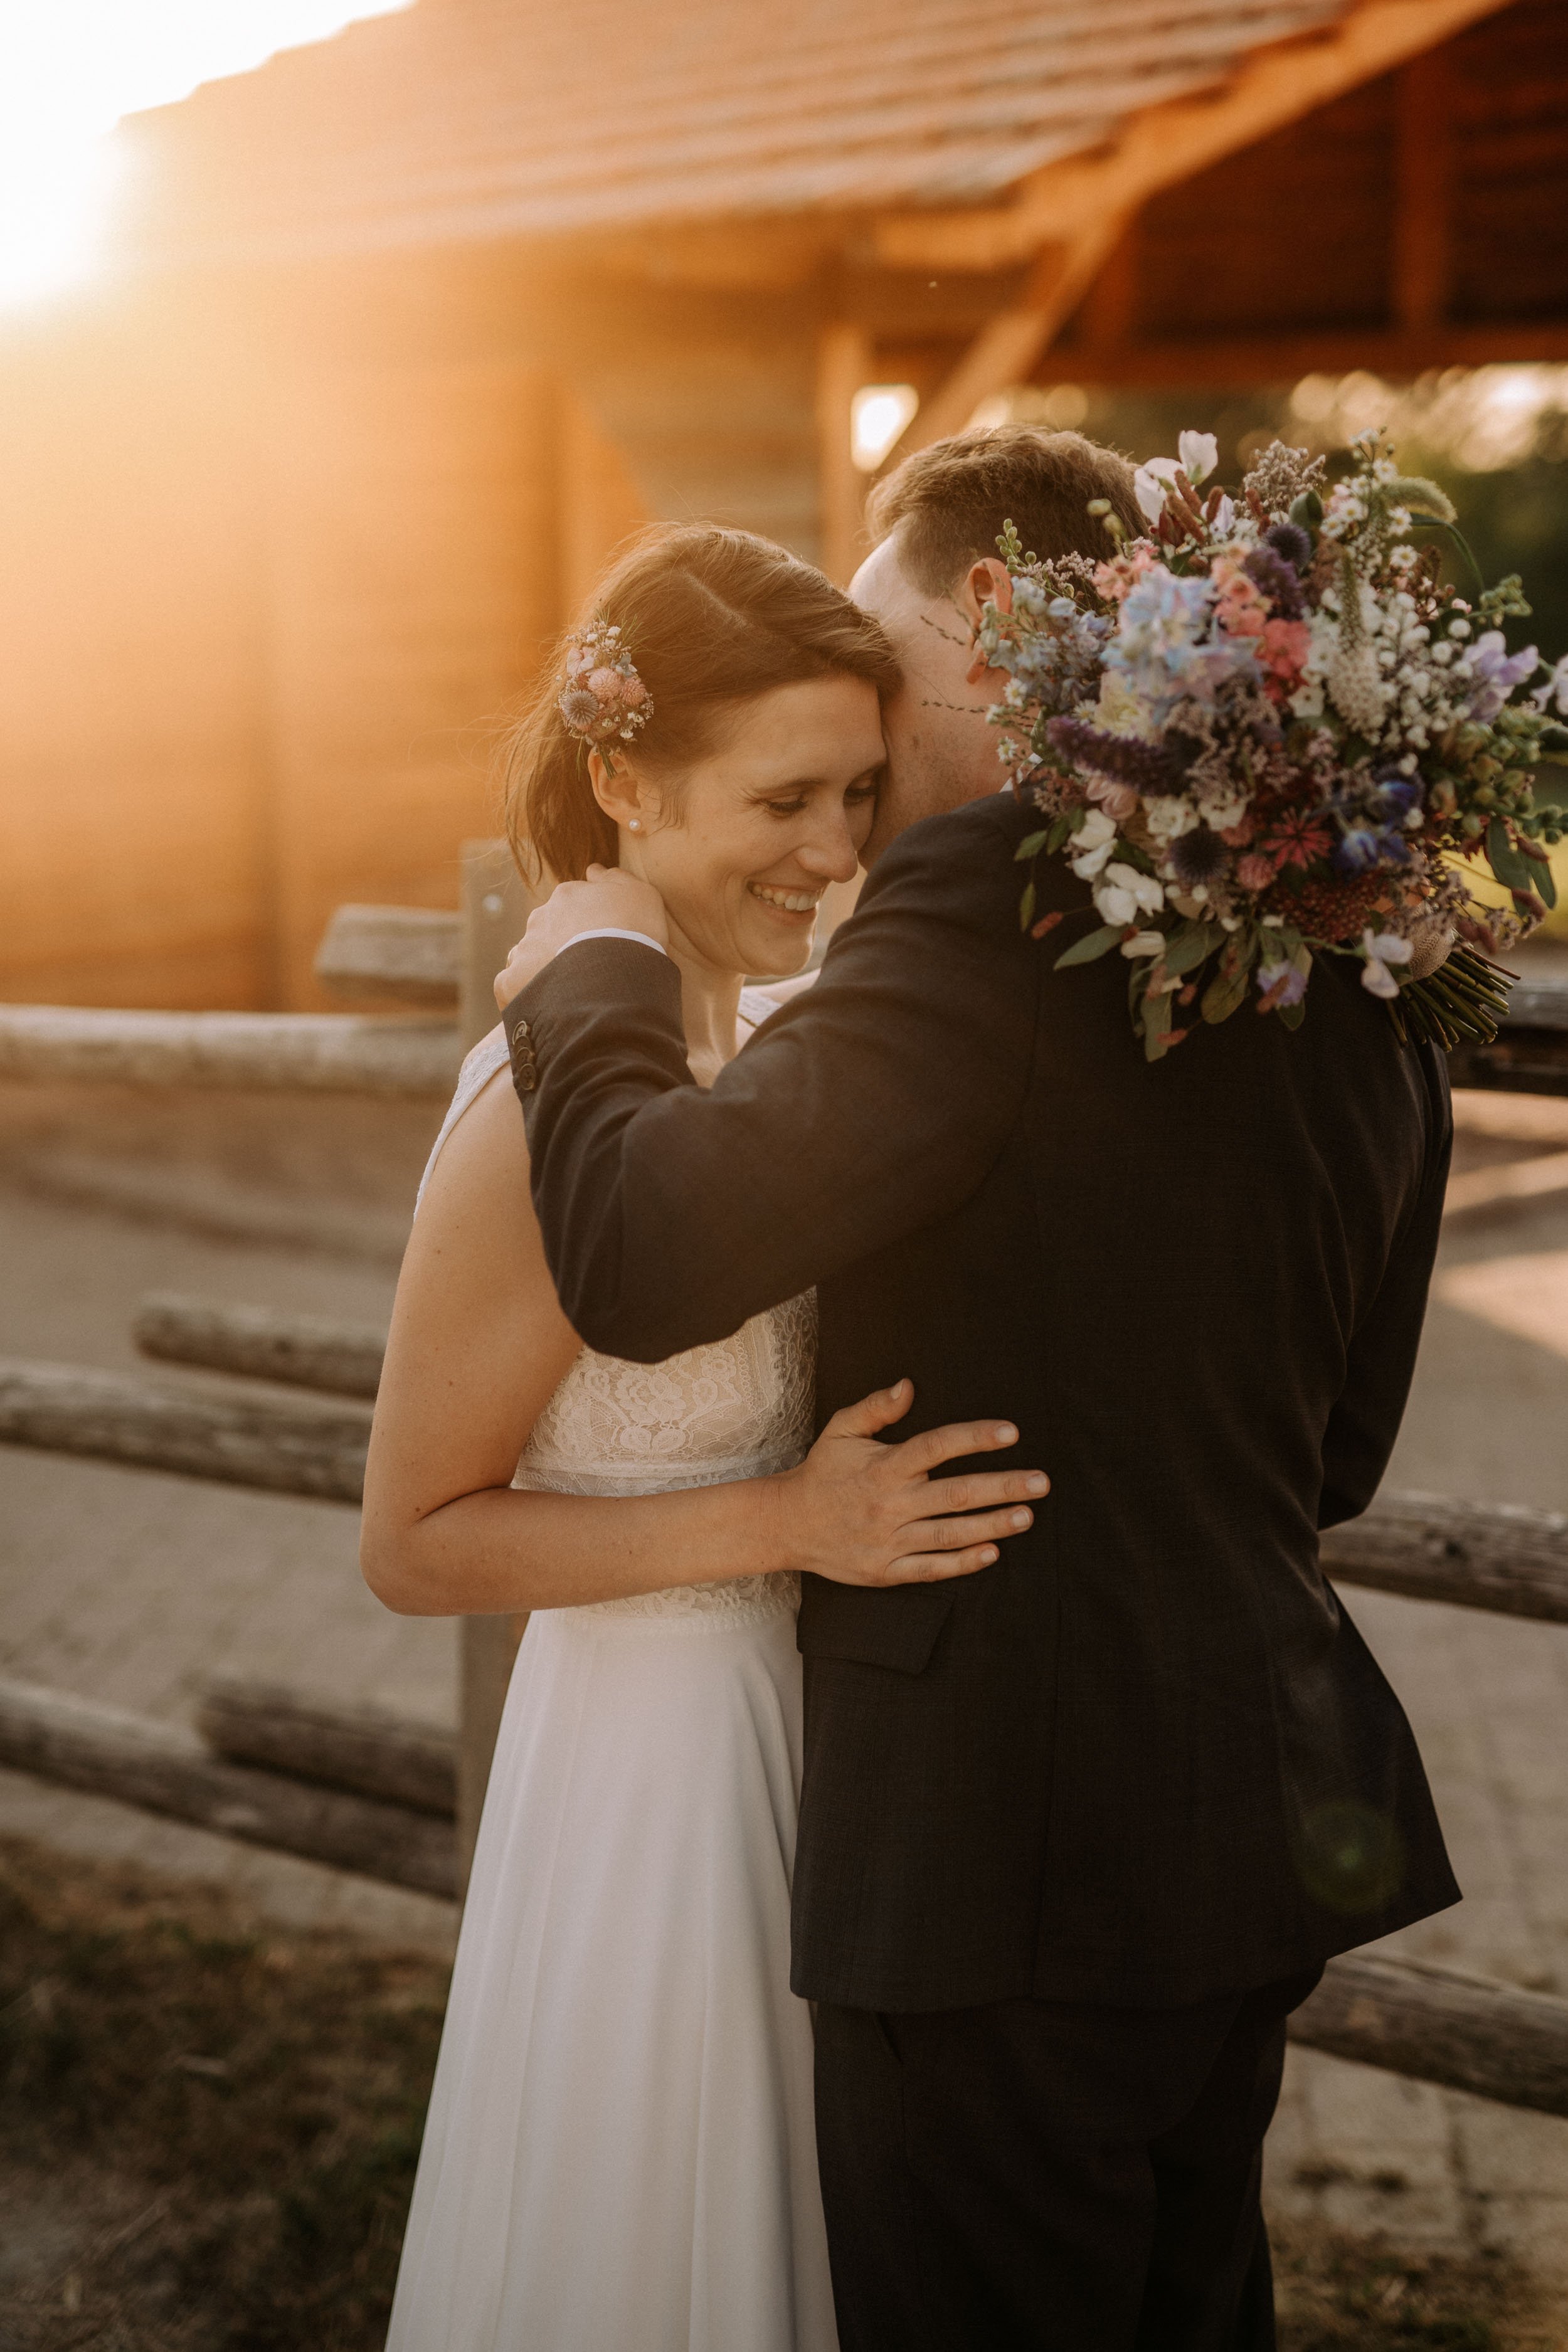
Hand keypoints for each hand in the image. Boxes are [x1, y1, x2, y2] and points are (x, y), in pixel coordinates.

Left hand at [494, 865, 668, 1010]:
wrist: (614, 973)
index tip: (602, 943)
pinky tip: (545, 1004)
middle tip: (587, 968)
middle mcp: (540, 917)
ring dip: (543, 968)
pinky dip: (525, 992)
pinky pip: (512, 985)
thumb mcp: (640, 895)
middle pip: (548, 930)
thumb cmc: (634, 930)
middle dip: (561, 945)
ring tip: (568, 990)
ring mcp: (525, 948)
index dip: (587, 926)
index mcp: (567, 896)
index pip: (571, 906)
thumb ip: (616, 878)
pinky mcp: (512, 981)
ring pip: (529, 956)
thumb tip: (593, 870)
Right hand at [766, 1380, 1047, 1584]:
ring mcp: (889, 1540)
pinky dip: (963, 1563)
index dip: (975, 1438)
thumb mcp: (840, 1430)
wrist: (788, 1524)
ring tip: (1027, 1515)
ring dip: (993, 1525)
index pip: (937, 1447)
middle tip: (1041, 1482)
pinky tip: (993, 1553)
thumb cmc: (823, 1472)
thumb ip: (875, 1407)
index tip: (1011, 1433)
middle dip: (1003, 1487)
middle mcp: (890, 1503)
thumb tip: (908, 1385)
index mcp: (884, 1466)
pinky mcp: (887, 1570)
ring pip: (951, 1533)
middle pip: (956, 1494)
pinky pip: (932, 1568)